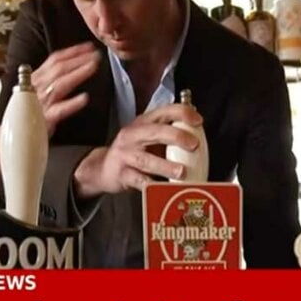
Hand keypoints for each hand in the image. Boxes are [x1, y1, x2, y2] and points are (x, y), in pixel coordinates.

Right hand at [32, 42, 96, 134]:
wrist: (13, 131)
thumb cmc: (26, 111)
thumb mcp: (36, 89)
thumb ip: (49, 77)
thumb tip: (68, 65)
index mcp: (36, 79)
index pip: (55, 59)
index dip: (73, 51)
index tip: (88, 47)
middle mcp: (38, 87)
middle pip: (59, 68)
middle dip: (78, 59)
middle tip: (95, 54)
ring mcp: (41, 102)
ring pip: (60, 84)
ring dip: (77, 73)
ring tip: (92, 67)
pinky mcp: (44, 119)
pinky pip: (59, 110)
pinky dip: (71, 103)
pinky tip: (84, 98)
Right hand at [72, 103, 202, 196]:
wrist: (102, 167)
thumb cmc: (132, 150)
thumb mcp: (147, 135)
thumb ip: (168, 131)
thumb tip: (198, 130)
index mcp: (144, 122)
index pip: (164, 111)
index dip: (182, 113)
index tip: (198, 121)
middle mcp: (133, 135)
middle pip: (155, 132)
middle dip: (176, 137)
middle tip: (194, 145)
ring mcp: (126, 154)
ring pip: (147, 160)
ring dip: (166, 166)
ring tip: (181, 172)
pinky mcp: (122, 174)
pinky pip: (140, 181)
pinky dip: (153, 186)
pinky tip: (164, 188)